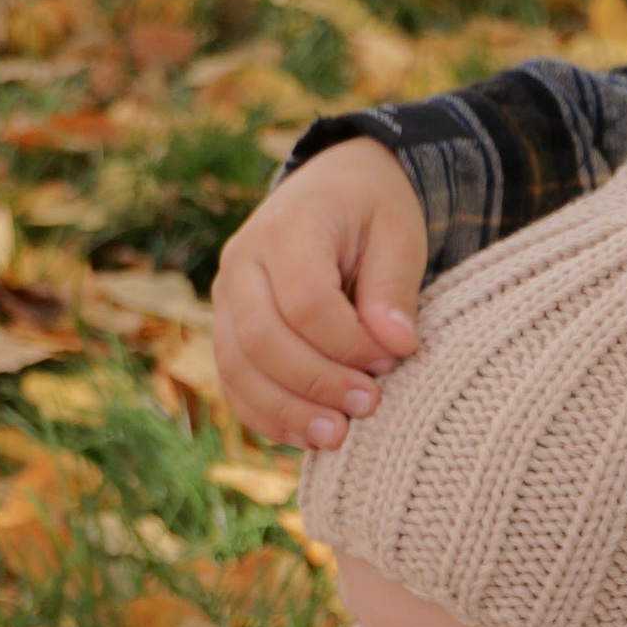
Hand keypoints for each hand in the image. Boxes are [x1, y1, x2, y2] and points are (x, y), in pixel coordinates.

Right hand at [212, 138, 426, 448]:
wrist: (334, 189)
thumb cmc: (372, 212)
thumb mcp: (398, 233)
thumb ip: (394, 287)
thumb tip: (396, 346)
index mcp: (286, 229)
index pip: (305, 302)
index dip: (348, 343)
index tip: (394, 358)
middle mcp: (242, 262)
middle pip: (262, 340)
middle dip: (317, 383)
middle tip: (370, 405)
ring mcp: (227, 297)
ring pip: (238, 368)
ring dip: (287, 411)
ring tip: (338, 437)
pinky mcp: (228, 328)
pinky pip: (233, 382)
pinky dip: (266, 416)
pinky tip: (308, 437)